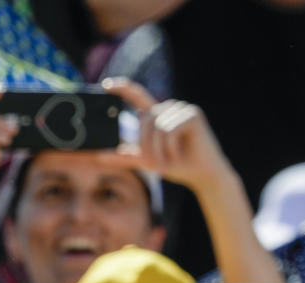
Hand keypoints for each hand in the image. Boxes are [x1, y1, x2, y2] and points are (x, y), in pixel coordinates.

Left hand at [95, 77, 232, 193]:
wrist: (205, 176)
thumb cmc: (179, 166)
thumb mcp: (148, 161)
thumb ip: (125, 156)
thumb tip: (99, 155)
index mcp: (159, 115)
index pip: (138, 96)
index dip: (123, 88)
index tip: (106, 84)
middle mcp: (170, 108)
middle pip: (145, 118)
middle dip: (145, 144)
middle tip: (154, 165)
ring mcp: (183, 110)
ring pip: (157, 125)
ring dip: (158, 148)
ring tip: (168, 162)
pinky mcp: (194, 116)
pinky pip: (170, 129)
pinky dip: (170, 147)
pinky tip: (179, 156)